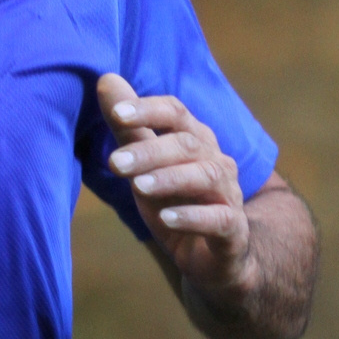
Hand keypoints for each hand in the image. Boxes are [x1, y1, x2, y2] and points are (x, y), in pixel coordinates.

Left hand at [98, 73, 253, 304]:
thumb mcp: (145, 166)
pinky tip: (167, 219)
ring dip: (170, 179)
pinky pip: (219, 219)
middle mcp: (216, 161)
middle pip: (187, 145)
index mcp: (196, 140)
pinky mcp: (233, 231)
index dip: (148, 109)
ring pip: (205, 178)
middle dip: (150, 151)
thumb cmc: (175, 203)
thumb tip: (105, 79)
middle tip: (115, 163)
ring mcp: (229, 196)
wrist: (211, 260)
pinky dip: (193, 217)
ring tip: (138, 187)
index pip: (176, 112)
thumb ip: (128, 127)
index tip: (116, 112)